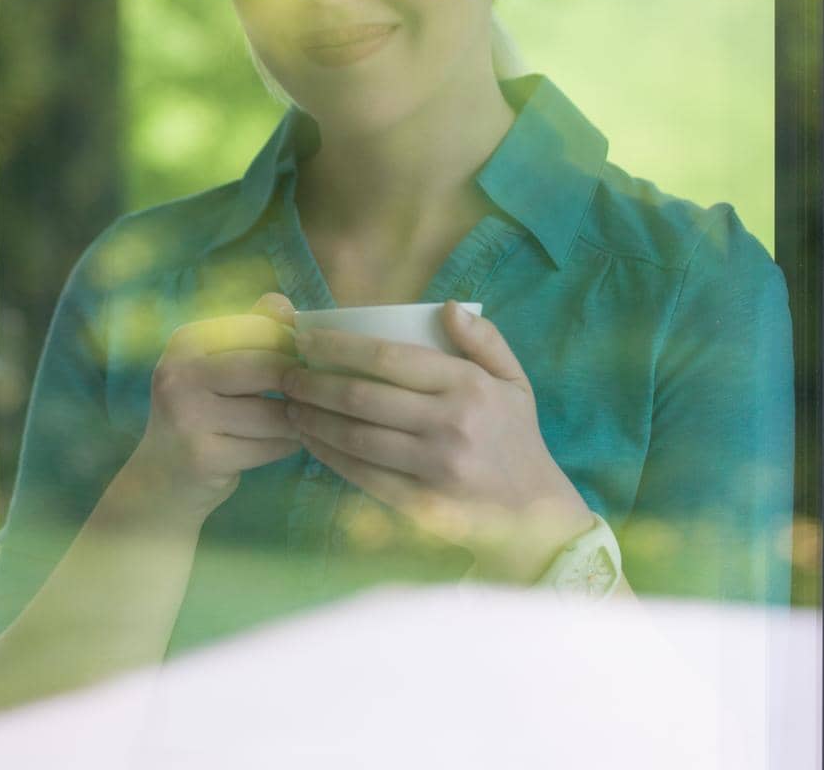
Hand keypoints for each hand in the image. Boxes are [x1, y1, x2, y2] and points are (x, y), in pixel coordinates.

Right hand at [131, 292, 301, 525]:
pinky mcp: (203, 457)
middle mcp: (179, 374)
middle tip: (311, 393)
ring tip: (298, 420)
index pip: (260, 327)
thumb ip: (250, 329)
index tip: (300, 360)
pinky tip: (282, 444)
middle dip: (298, 383)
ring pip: (273, 413)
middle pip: (269, 368)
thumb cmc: (200, 411)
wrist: (161, 479)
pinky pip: (268, 446)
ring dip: (297, 419)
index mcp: (185, 341)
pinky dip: (285, 446)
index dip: (291, 344)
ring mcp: (187, 417)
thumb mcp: (214, 364)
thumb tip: (285, 305)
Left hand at [282, 300, 593, 582]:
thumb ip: (484, 340)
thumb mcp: (515, 382)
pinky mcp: (422, 504)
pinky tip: (311, 442)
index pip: (389, 356)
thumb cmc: (517, 438)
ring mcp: (434, 467)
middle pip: (362, 396)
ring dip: (314, 420)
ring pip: (355, 437)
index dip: (339, 345)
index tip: (306, 339)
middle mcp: (449, 423)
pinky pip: (363, 475)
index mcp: (467, 385)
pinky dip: (330, 457)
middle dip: (314, 383)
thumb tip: (445, 306)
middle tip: (285, 374)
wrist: (537, 517)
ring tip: (290, 406)